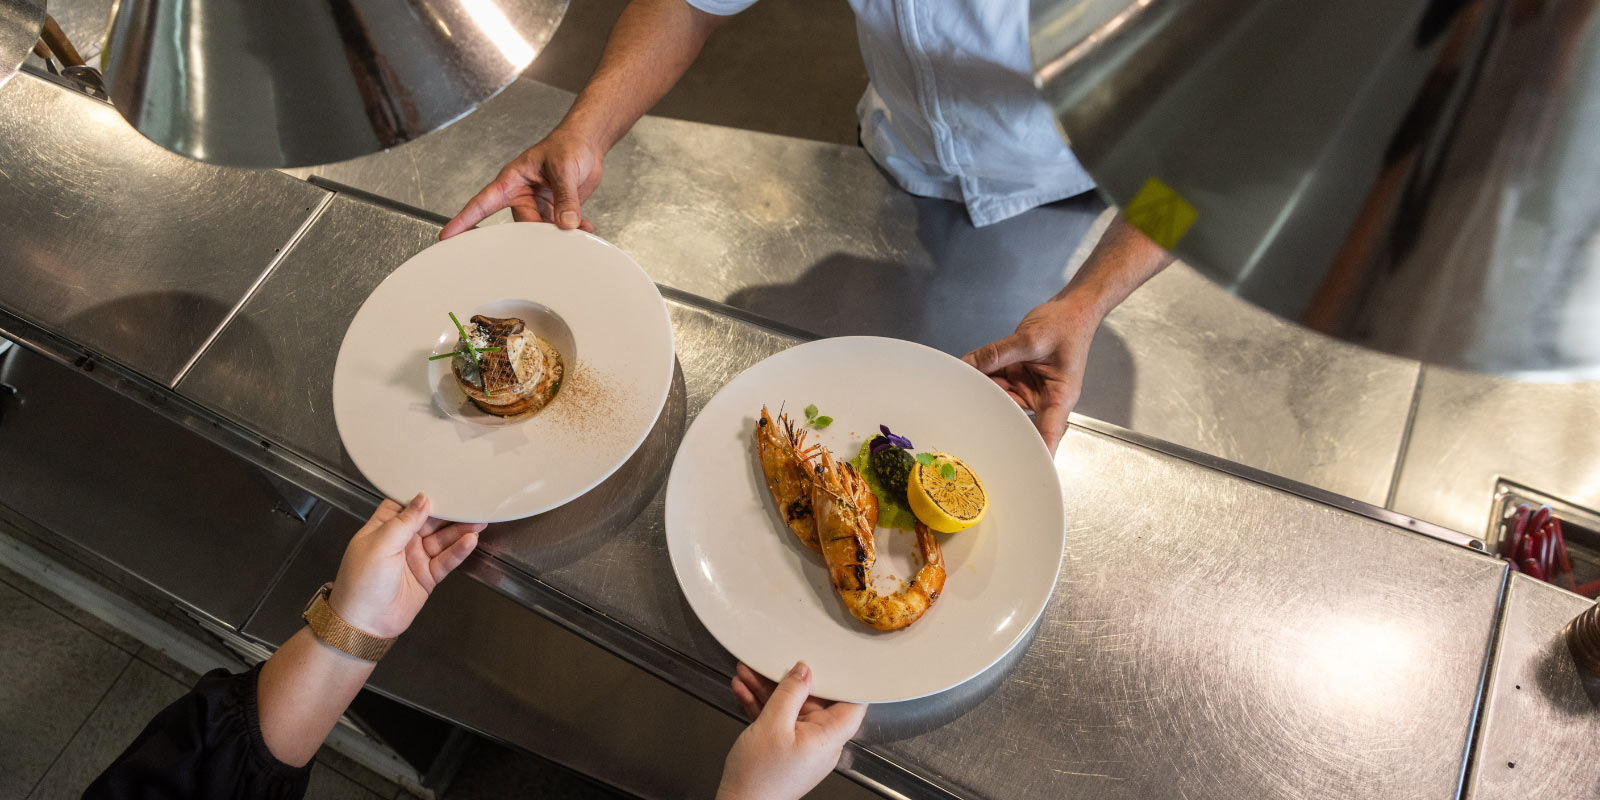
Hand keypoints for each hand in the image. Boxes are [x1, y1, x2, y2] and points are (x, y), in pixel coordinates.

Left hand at [327, 494, 483, 637]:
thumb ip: (403, 521)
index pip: (406, 505)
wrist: (364, 624)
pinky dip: (459, 551)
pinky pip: (446, 560)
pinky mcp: (427, 576)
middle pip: (430, 521)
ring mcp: (415, 559)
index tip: (442, 487)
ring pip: (442, 540)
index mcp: (383, 529)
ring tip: (477, 521)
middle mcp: (400, 542)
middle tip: (468, 503)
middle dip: (449, 513)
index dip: (423, 497)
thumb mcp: (379, 545)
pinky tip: (469, 541)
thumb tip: (421, 500)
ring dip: (459, 530)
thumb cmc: (360, 584)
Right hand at [440, 128, 602, 238]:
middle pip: (520, 226)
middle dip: (536, 236)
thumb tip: (566, 223)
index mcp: (511, 181)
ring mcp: (538, 205)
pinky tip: (583, 226)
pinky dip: (571, 231)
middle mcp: (522, 196)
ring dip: (558, 233)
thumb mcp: (563, 169)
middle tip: (552, 240)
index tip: (447, 236)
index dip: (464, 220)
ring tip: (576, 226)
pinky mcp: (554, 211)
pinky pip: (558, 229)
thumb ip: (565, 197)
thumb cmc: (567, 145)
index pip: (482, 203)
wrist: (587, 144)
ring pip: (540, 231)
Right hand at [717, 662, 865, 799]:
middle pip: (814, 700)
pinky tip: (743, 690)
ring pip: (790, 707)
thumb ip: (790, 693)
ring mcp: (801, 744)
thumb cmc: (759, 778)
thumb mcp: (772, 725)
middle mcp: (820, 741)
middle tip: (774, 661)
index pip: (852, 702)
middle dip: (790, 679)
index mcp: (829, 737)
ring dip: (768, 689)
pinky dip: (761, 705)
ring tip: (747, 671)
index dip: (845, 679)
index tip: (835, 657)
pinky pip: (776, 720)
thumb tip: (804, 670)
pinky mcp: (783, 748)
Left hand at [963, 296, 1100, 454]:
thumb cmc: (1068, 326)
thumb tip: (971, 363)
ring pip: (999, 396)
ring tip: (966, 379)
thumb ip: (998, 352)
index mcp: (1058, 397)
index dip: (1037, 453)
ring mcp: (1029, 387)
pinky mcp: (1018, 376)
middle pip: (1012, 413)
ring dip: (984, 387)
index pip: (1047, 433)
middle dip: (990, 409)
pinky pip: (997, 379)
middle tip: (968, 408)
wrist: (1072, 309)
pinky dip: (985, 374)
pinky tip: (972, 368)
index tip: (1026, 472)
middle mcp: (1043, 397)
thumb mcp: (1031, 339)